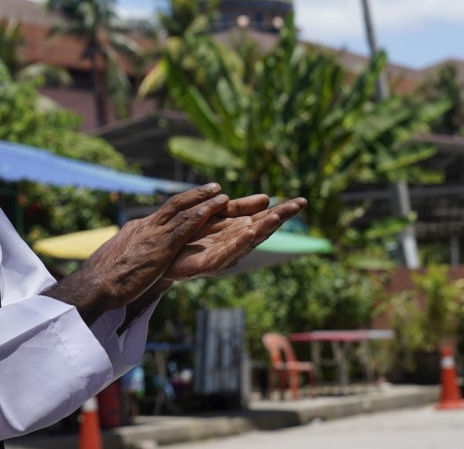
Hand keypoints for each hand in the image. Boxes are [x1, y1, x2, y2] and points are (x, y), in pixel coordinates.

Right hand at [44, 183, 229, 322]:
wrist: (96, 284)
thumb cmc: (103, 278)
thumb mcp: (118, 258)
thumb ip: (130, 252)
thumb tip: (131, 255)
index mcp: (137, 229)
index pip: (163, 213)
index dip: (182, 205)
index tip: (196, 200)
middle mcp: (146, 226)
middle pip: (175, 204)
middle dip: (196, 194)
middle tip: (214, 187)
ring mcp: (154, 235)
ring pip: (183, 212)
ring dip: (205, 202)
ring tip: (223, 195)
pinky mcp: (161, 248)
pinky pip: (183, 228)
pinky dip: (199, 217)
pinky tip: (212, 211)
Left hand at [164, 195, 307, 280]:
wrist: (162, 254)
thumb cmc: (191, 235)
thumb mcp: (217, 215)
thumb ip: (238, 209)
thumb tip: (266, 198)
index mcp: (238, 230)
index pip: (264, 218)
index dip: (282, 210)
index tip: (301, 201)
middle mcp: (235, 243)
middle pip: (261, 229)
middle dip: (279, 217)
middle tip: (298, 206)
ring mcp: (224, 255)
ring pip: (248, 241)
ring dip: (263, 229)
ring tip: (277, 216)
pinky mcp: (208, 265)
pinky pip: (226, 254)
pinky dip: (239, 244)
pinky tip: (249, 234)